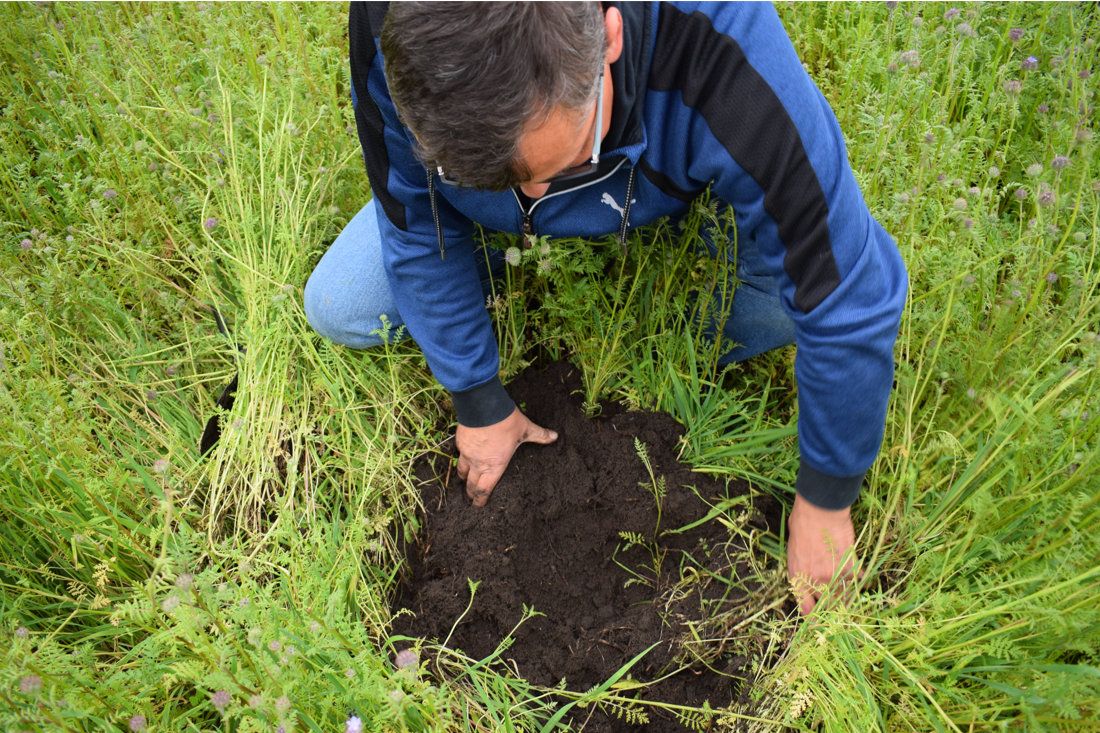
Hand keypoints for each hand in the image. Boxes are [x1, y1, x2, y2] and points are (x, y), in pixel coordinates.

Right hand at [454, 407, 557, 506]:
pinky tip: (463, 457)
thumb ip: (540, 435)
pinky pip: (459, 454)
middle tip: (471, 498)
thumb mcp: (526, 430)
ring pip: (462, 471)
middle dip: (471, 493)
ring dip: (464, 477)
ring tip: (465, 480)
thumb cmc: (506, 422)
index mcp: (495, 466)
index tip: (479, 505)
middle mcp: (479, 463)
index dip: (481, 500)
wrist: (484, 406)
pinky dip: (461, 459)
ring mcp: (467, 453)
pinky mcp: (459, 442)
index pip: (484, 490)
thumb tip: (554, 436)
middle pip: (471, 484)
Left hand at [787, 493, 858, 615]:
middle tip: (834, 614)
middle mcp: (816, 581)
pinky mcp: (850, 567)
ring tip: (846, 599)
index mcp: (797, 578)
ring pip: (843, 596)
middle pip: (826, 607)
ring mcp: (834, 576)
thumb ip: (801, 568)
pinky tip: (858, 578)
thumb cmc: (801, 524)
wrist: (820, 511)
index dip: (812, 619)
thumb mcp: (793, 550)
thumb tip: (809, 578)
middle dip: (829, 612)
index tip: (816, 624)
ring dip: (844, 598)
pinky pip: (856, 581)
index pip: (806, 608)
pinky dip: (857, 580)